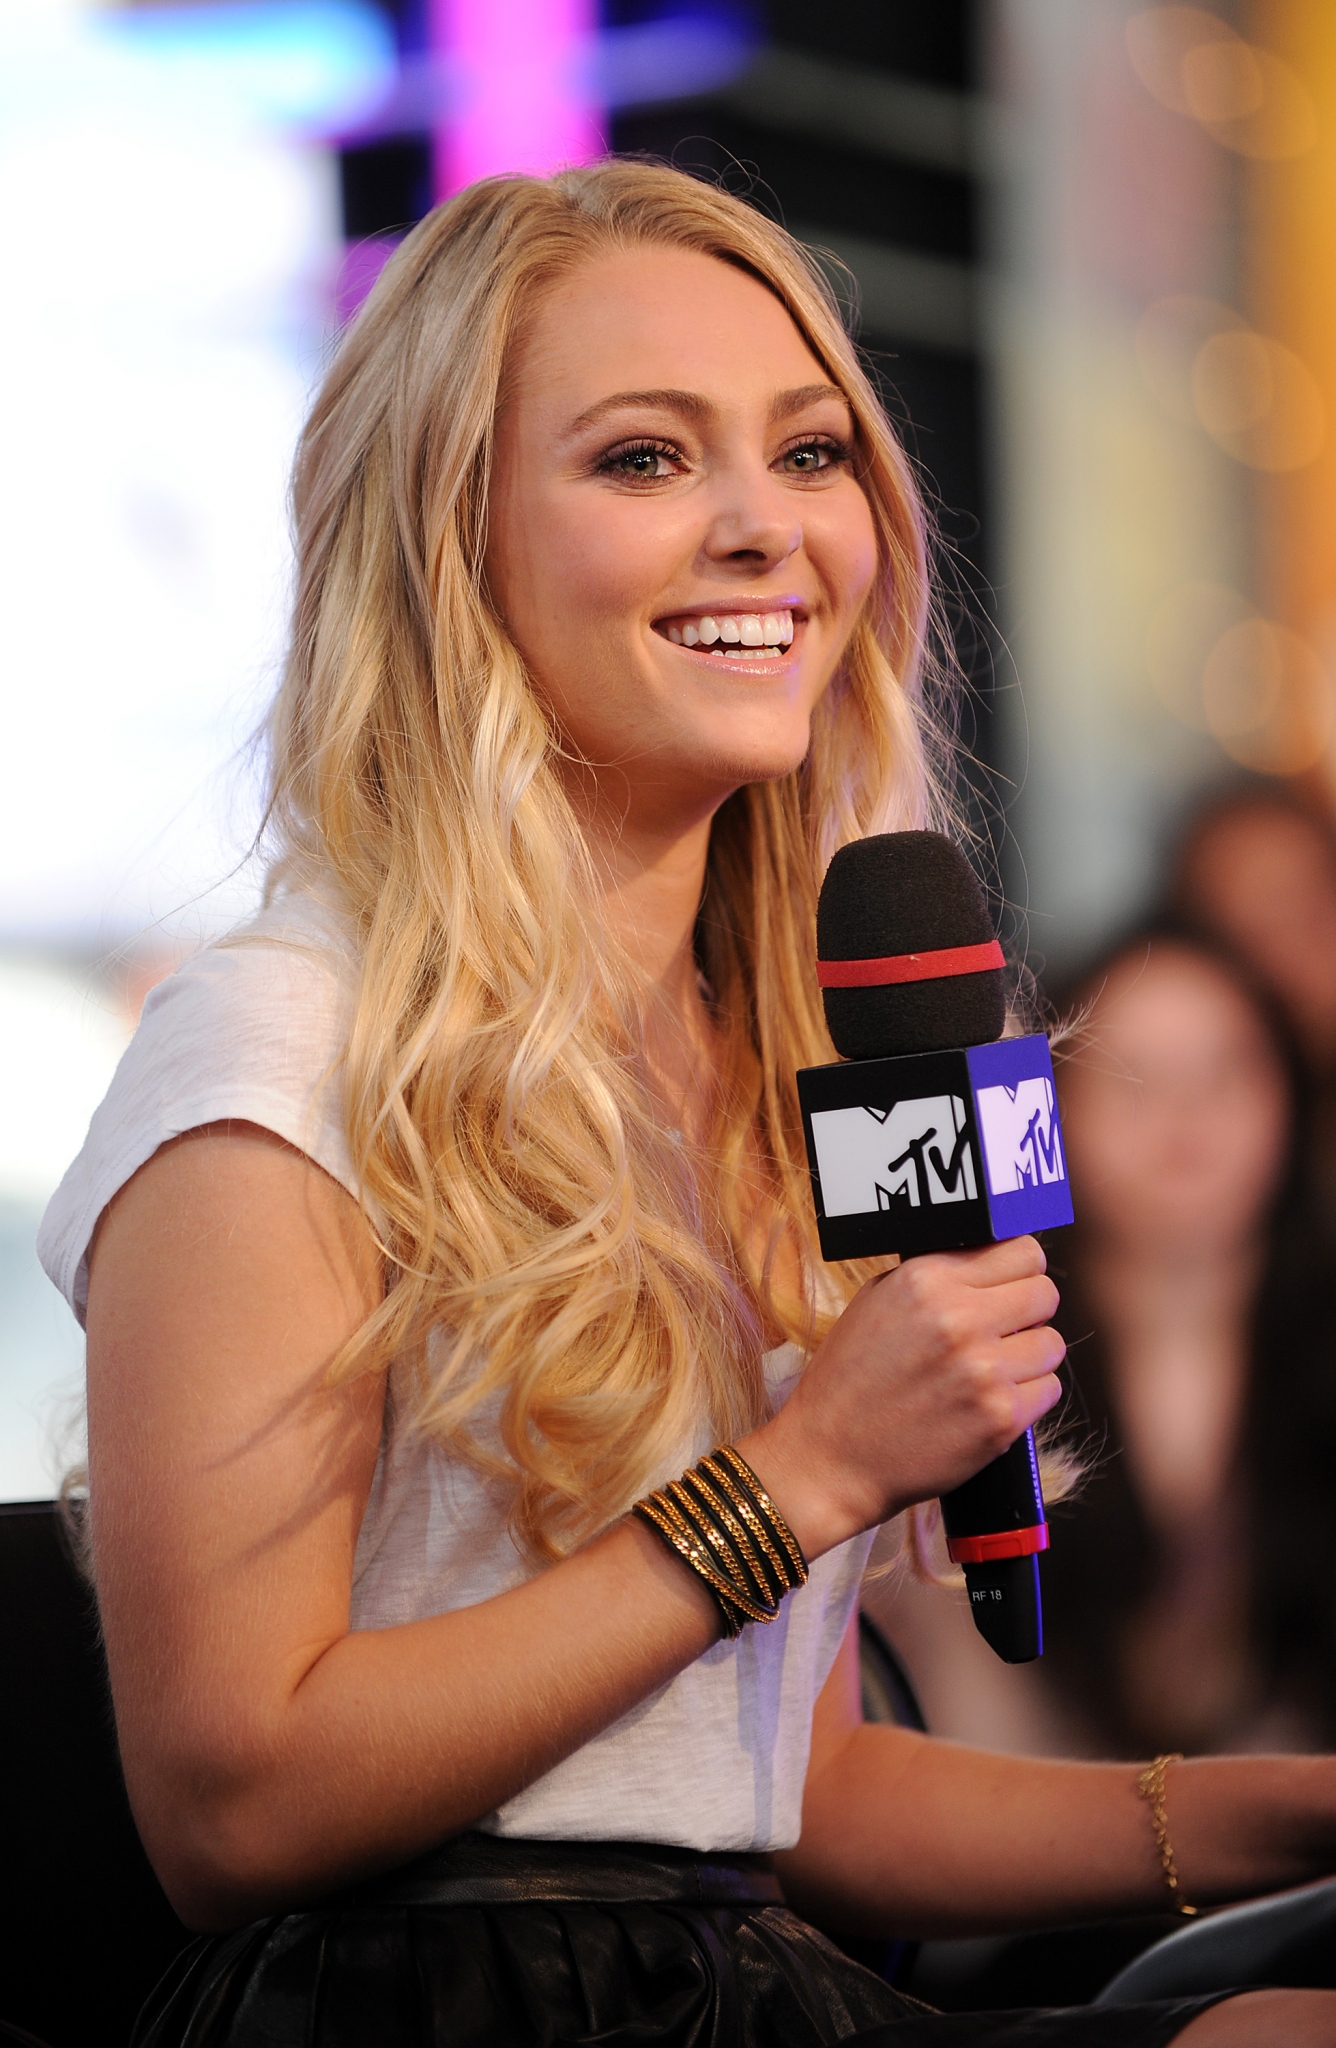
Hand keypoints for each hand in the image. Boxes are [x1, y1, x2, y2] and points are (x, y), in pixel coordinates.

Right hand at [738, 1237, 1062, 1558]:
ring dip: (1028, 1357)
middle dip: (1028, 1311)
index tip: (1010, 1284)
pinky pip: (1049, 1389)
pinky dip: (1027, 1397)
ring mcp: (984, 1370)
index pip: (1022, 1250)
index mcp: (926, 1279)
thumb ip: (936, 1275)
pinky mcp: (1001, 1418)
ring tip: (989, 1372)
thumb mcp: (877, 1302)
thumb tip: (991, 1258)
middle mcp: (959, 1318)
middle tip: (1002, 1330)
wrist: (832, 1458)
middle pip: (1045, 1292)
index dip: (1019, 1269)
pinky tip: (989, 1402)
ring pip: (1052, 1343)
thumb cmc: (850, 1380)